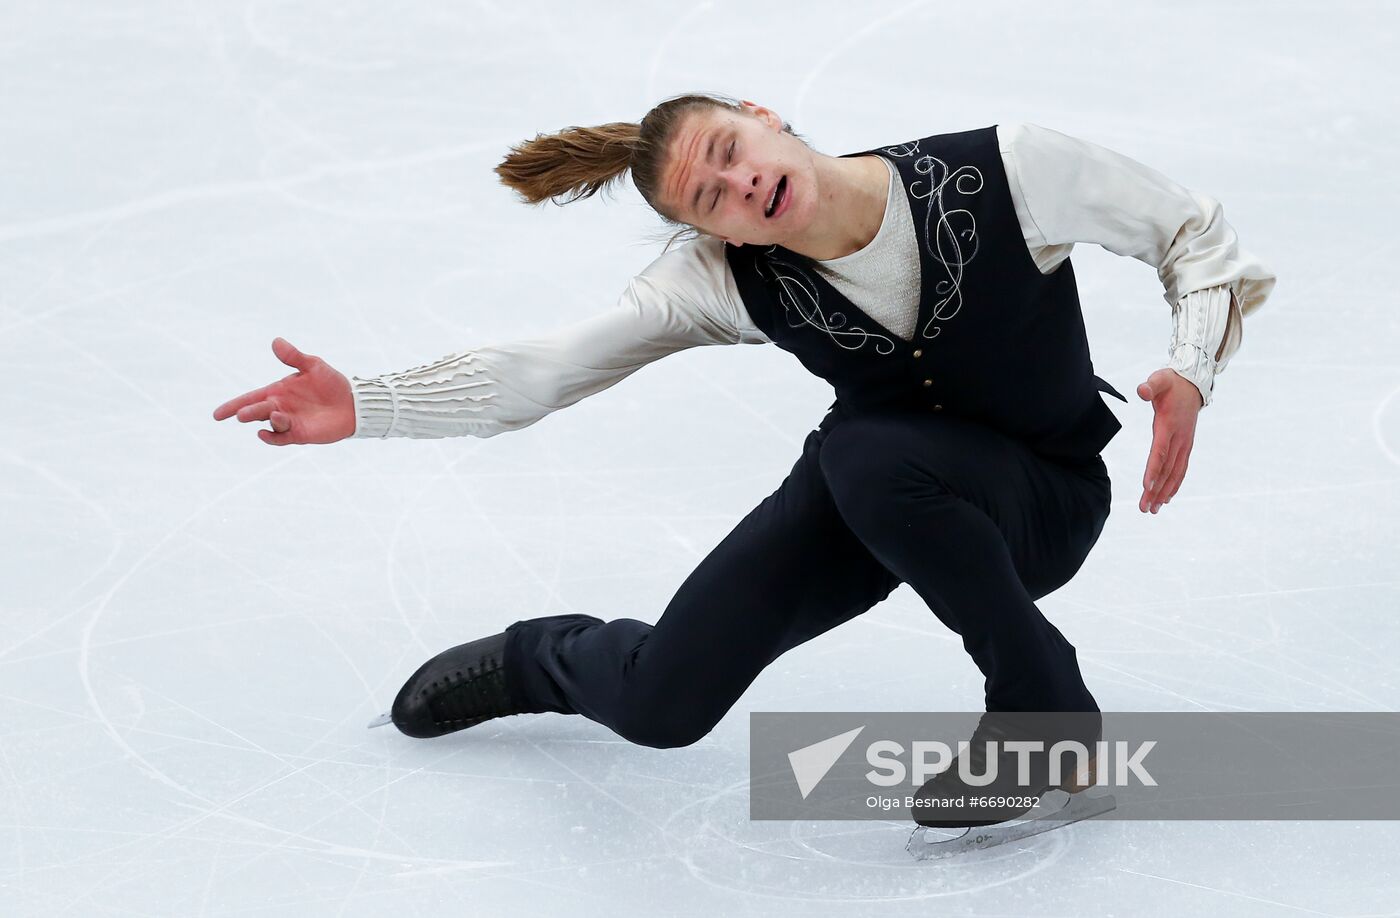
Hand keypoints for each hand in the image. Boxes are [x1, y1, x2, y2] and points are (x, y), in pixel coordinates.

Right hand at [212, 338, 355, 444]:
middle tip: (241, 414)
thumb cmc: (332, 383)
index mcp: (278, 392)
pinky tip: (265, 433)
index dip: (232, 405)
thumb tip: (276, 341)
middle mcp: (280, 408)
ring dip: (270, 420)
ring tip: (276, 414)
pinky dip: (272, 437)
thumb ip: (293, 357)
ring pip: (270, 424)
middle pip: (257, 411)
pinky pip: (281, 438)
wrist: (353, 402)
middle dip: (248, 413)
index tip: (217, 414)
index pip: (250, 398)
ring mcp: (289, 422)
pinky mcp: (300, 434)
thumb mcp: (312, 366)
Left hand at [1135, 367, 1202, 513]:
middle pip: (1166, 469)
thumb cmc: (1172, 383)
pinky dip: (1174, 484)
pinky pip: (1181, 469)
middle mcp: (1180, 438)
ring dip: (1164, 492)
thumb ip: (1150, 386)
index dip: (1154, 469)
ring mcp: (1185, 444)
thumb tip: (1142, 390)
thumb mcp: (1160, 379)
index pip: (1161, 452)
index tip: (1146, 487)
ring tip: (1152, 509)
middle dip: (1156, 490)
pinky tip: (1166, 498)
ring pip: (1175, 473)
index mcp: (1170, 425)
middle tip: (1144, 508)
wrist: (1193, 384)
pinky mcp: (1186, 446)